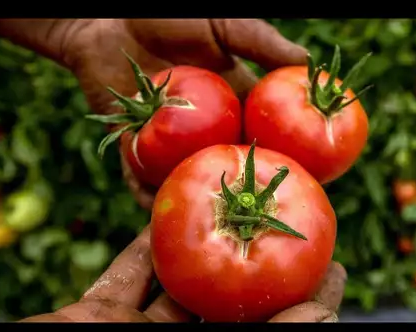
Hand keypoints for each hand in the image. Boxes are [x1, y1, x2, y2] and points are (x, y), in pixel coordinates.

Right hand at [19, 225, 345, 322]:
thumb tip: (323, 317)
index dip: (309, 304)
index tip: (336, 265)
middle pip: (232, 308)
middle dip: (260, 265)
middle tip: (292, 220)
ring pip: (179, 289)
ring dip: (200, 248)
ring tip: (230, 209)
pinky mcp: (95, 324)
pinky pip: (126, 280)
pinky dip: (145, 250)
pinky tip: (163, 218)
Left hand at [57, 19, 307, 208]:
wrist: (109, 17)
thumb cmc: (168, 15)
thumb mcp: (223, 25)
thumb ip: (262, 44)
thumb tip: (307, 62)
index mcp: (231, 102)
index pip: (263, 135)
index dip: (283, 156)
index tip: (305, 178)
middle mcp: (204, 126)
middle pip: (228, 164)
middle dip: (244, 189)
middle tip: (263, 214)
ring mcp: (168, 138)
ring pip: (188, 176)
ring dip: (198, 198)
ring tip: (211, 225)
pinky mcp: (131, 142)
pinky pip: (138, 175)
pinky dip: (145, 194)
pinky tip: (155, 213)